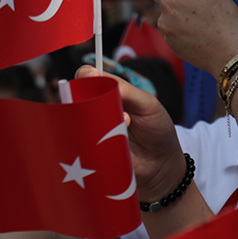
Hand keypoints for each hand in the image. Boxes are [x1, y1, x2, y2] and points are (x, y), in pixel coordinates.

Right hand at [75, 66, 184, 204]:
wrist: (162, 164)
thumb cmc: (156, 129)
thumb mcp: (147, 104)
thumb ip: (126, 90)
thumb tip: (99, 79)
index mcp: (109, 93)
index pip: (89, 78)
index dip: (86, 75)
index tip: (91, 75)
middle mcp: (96, 110)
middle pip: (76, 97)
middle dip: (86, 96)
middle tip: (106, 103)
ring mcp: (91, 130)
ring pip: (77, 119)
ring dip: (98, 119)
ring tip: (126, 124)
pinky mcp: (90, 151)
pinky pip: (81, 142)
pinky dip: (94, 140)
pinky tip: (114, 142)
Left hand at [151, 0, 237, 76]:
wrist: (231, 54)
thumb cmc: (223, 18)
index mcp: (168, 3)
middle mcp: (163, 21)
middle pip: (165, 4)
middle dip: (180, 1)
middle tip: (203, 6)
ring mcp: (168, 37)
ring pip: (171, 19)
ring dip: (184, 16)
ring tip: (206, 21)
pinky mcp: (175, 49)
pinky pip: (177, 34)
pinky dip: (187, 32)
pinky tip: (204, 34)